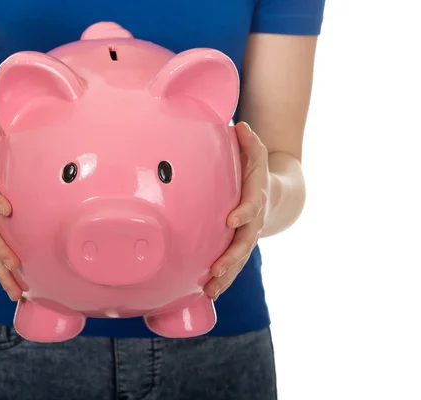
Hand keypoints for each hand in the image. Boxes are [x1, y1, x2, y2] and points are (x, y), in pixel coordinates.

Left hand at [205, 121, 269, 299]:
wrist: (275, 196)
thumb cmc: (257, 172)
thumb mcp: (257, 153)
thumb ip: (249, 142)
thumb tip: (240, 126)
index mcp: (256, 197)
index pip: (252, 205)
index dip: (244, 212)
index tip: (232, 220)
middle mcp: (253, 221)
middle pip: (245, 242)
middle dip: (232, 257)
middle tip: (217, 269)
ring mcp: (247, 237)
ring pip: (239, 260)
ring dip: (226, 277)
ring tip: (210, 291)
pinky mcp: (239, 247)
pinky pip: (233, 265)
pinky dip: (222, 280)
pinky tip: (207, 292)